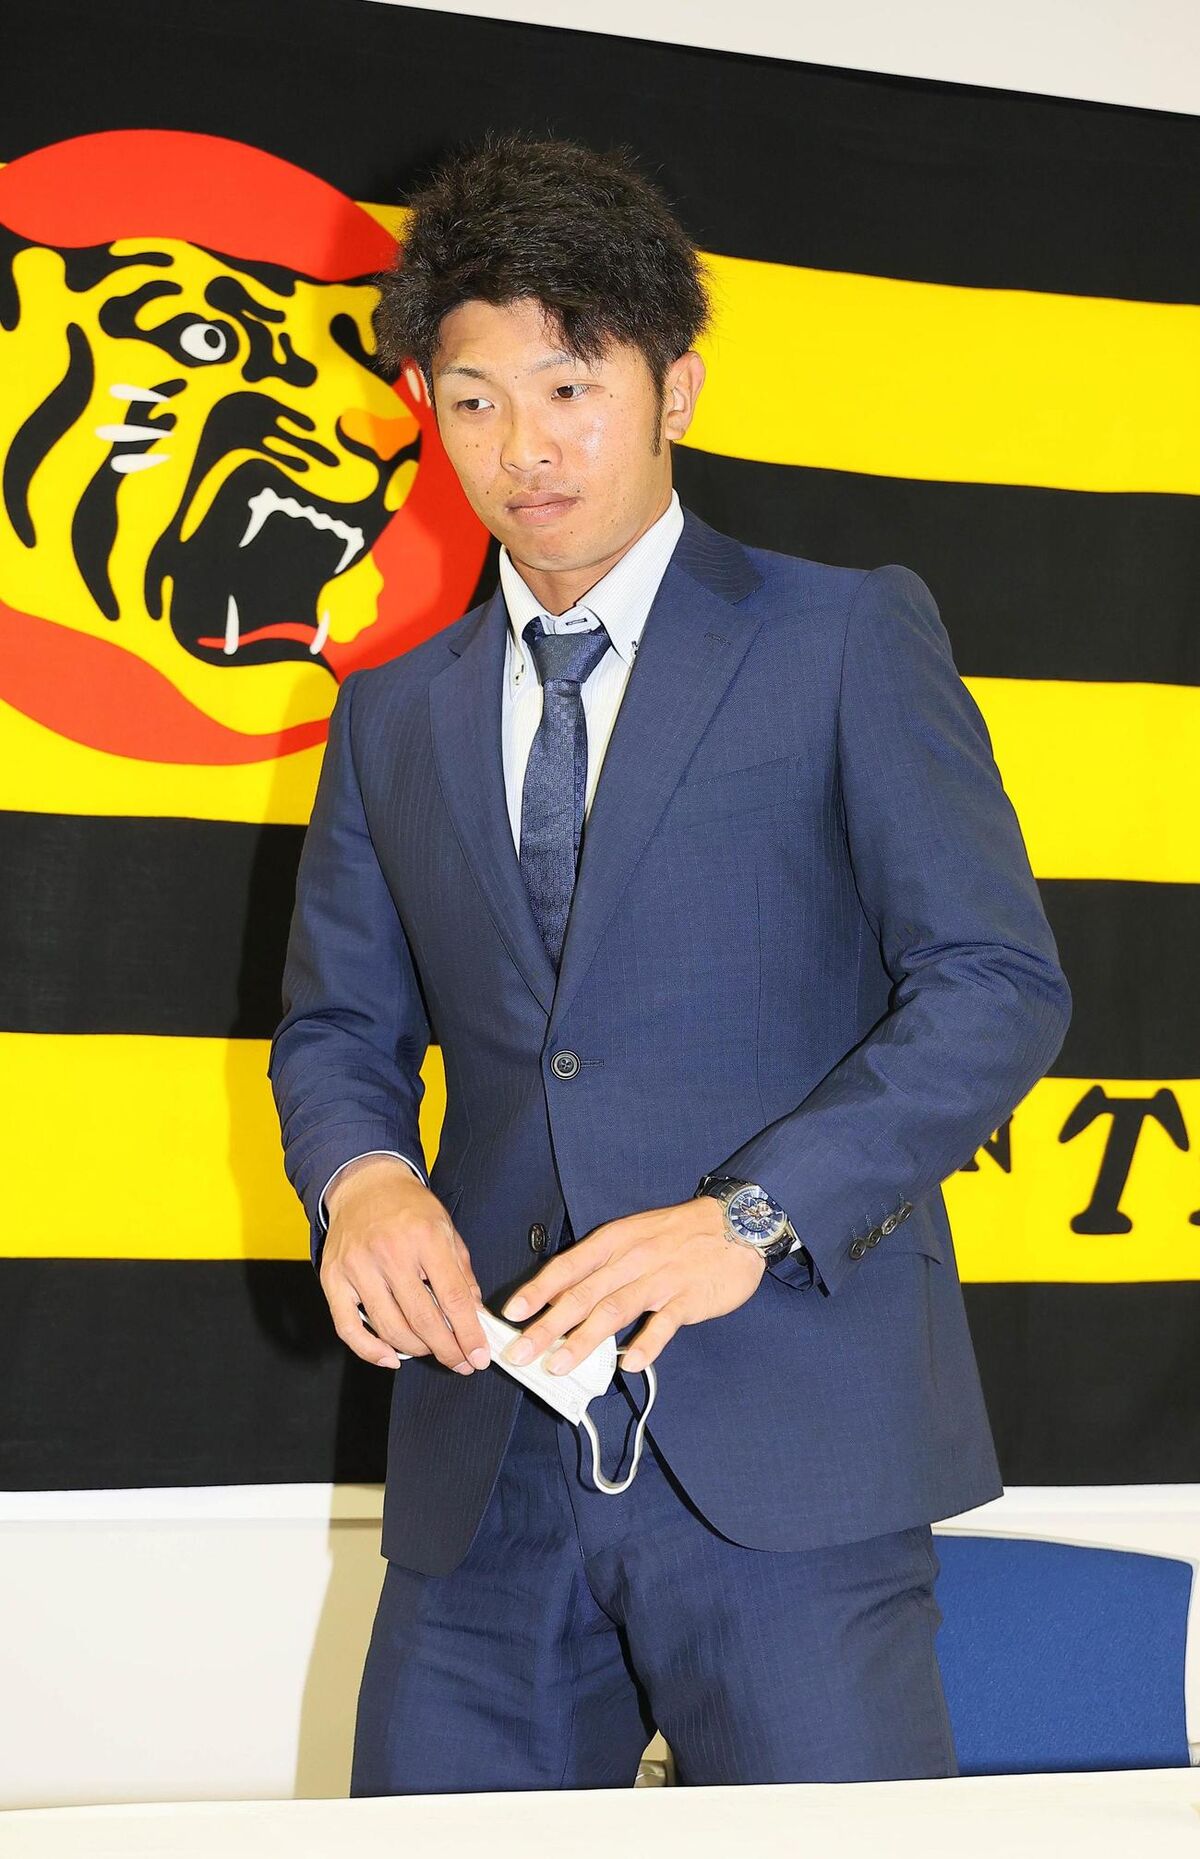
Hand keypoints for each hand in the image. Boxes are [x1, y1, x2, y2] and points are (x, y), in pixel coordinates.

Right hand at [320, 1156, 490, 1373]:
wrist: (365, 1185)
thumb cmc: (408, 1207)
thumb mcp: (446, 1229)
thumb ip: (462, 1273)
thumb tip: (475, 1317)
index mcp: (425, 1237)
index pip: (453, 1298)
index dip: (469, 1333)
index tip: (479, 1354)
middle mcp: (390, 1253)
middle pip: (422, 1319)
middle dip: (447, 1350)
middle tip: (461, 1362)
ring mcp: (358, 1267)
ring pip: (390, 1328)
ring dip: (416, 1350)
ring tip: (432, 1351)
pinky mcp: (334, 1279)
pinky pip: (349, 1329)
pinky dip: (370, 1352)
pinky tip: (391, 1358)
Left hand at [499, 1195, 765, 1375]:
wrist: (737, 1223)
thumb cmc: (678, 1234)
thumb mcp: (634, 1237)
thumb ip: (602, 1268)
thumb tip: (563, 1299)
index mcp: (614, 1242)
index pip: (568, 1266)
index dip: (539, 1290)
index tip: (512, 1313)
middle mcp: (631, 1259)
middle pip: (583, 1295)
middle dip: (547, 1326)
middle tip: (520, 1353)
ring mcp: (660, 1279)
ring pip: (614, 1310)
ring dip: (583, 1340)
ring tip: (559, 1365)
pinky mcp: (688, 1298)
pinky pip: (664, 1323)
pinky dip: (646, 1344)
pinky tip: (629, 1364)